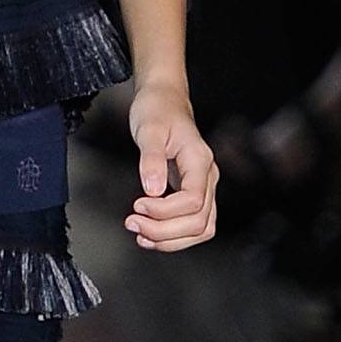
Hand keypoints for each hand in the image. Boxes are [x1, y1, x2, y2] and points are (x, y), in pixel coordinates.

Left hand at [127, 85, 217, 254]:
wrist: (164, 101)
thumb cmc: (157, 110)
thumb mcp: (148, 129)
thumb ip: (151, 159)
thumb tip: (152, 189)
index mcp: (200, 161)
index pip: (193, 201)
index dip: (165, 211)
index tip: (138, 204)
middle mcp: (207, 177)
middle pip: (199, 222)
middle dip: (164, 231)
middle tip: (133, 224)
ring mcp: (204, 187)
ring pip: (201, 229)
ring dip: (171, 240)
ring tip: (141, 235)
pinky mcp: (194, 193)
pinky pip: (194, 224)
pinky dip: (174, 236)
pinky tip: (150, 234)